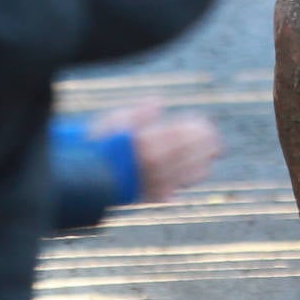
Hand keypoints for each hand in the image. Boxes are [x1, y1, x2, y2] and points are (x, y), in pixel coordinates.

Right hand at [90, 103, 221, 202]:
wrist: (84, 179)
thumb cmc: (97, 145)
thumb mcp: (114, 121)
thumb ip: (139, 113)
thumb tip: (158, 102)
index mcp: (146, 141)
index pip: (182, 134)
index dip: (197, 129)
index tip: (204, 124)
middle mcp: (153, 163)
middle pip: (190, 153)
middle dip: (206, 145)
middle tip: (215, 140)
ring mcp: (154, 181)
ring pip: (189, 174)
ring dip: (203, 162)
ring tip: (211, 155)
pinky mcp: (151, 197)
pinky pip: (178, 188)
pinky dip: (189, 179)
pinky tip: (197, 172)